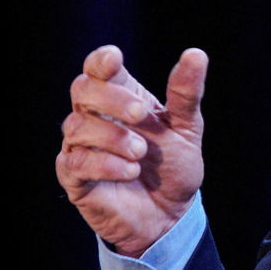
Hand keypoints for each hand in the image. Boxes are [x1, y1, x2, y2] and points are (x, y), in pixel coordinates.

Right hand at [56, 44, 207, 257]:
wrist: (170, 215)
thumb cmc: (173, 166)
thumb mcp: (187, 127)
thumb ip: (186, 93)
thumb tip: (195, 54)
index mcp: (121, 98)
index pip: (98, 69)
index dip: (101, 61)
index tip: (114, 60)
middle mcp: (95, 117)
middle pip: (82, 90)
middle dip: (111, 98)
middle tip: (140, 114)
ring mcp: (81, 146)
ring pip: (76, 126)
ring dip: (112, 137)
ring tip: (140, 153)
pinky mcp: (75, 177)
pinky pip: (76, 162)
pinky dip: (105, 164)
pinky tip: (129, 171)